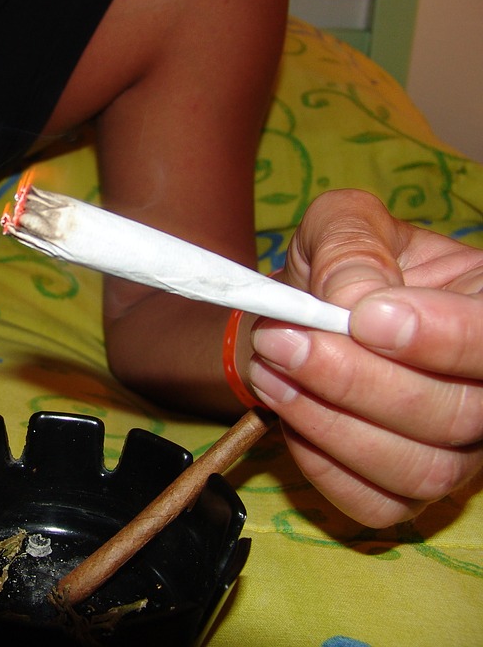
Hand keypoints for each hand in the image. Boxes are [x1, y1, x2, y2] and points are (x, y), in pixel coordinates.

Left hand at [247, 189, 482, 526]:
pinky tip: (286, 410)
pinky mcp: (407, 489)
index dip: (445, 338)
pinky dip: (321, 463)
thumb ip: (351, 246)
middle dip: (357, 381)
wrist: (305, 314)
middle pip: (459, 416)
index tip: (365, 318)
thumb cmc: (339, 265)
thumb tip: (354, 299)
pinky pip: (377, 504)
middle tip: (284, 341)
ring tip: (271, 368)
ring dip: (330, 423)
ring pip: (420, 470)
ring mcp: (456, 450)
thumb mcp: (340, 225)